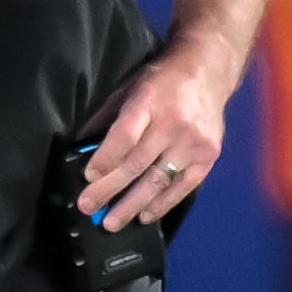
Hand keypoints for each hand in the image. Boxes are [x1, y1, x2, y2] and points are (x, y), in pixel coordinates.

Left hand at [79, 35, 236, 231]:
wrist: (208, 69)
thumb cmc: (163, 80)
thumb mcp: (131, 87)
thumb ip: (109, 117)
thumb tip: (82, 146)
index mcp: (149, 102)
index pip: (124, 137)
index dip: (105, 160)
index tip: (89, 177)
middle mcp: (173, 124)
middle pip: (136, 164)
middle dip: (109, 189)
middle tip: (88, 206)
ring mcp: (193, 142)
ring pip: (158, 181)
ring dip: (132, 205)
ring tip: (112, 221)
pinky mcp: (208, 155)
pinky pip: (183, 187)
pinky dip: (163, 204)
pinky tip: (145, 215)